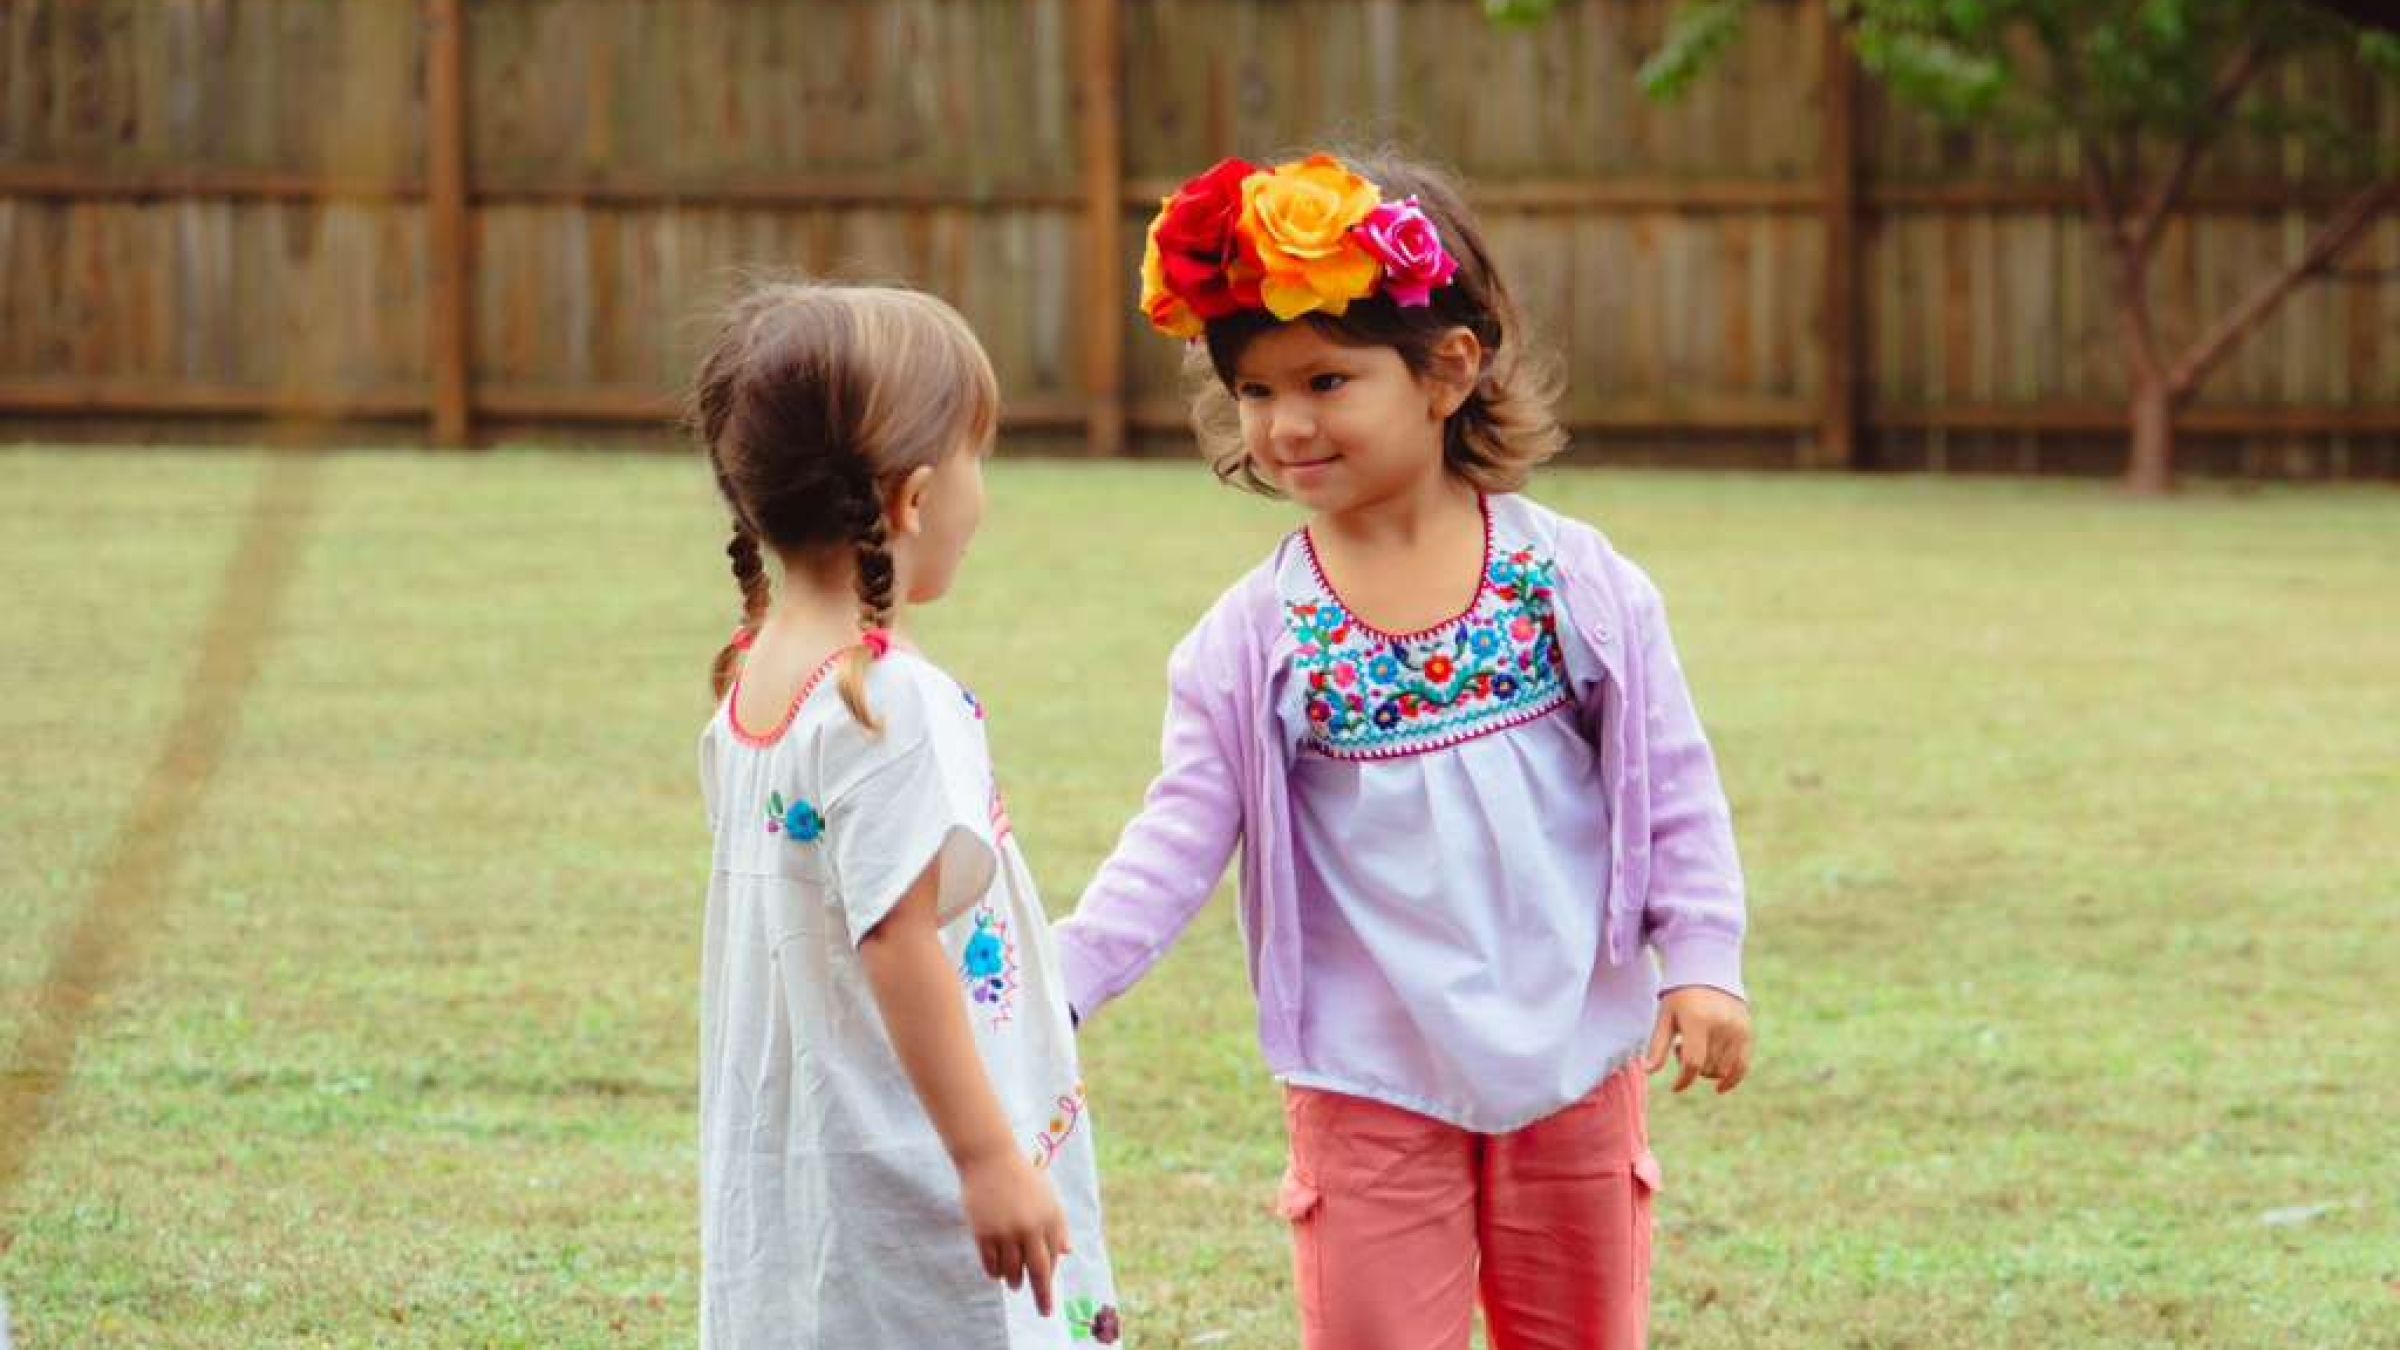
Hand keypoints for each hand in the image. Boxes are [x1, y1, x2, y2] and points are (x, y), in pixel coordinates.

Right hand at [957, 1147, 1072, 1315]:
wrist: (990, 1159)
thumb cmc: (1022, 1178)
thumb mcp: (1048, 1197)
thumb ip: (1058, 1225)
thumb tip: (1067, 1253)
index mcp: (1049, 1218)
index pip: (1052, 1258)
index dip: (1050, 1278)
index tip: (1049, 1295)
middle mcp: (1029, 1227)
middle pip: (1037, 1271)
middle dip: (1042, 1295)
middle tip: (1044, 1311)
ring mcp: (1005, 1231)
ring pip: (1011, 1270)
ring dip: (1014, 1281)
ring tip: (1014, 1283)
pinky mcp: (983, 1232)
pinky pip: (990, 1264)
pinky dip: (995, 1273)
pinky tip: (997, 1274)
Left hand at [1644, 986, 1752, 1094]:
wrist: (1709, 972)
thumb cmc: (1680, 996)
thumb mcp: (1665, 1017)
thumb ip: (1657, 1046)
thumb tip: (1647, 1072)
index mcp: (1698, 1020)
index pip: (1693, 1061)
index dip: (1683, 1080)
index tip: (1675, 1088)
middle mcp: (1721, 1025)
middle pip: (1707, 1067)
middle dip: (1692, 1066)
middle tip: (1682, 1046)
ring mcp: (1737, 1029)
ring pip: (1722, 1069)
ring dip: (1707, 1069)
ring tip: (1698, 1047)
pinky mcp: (1747, 1032)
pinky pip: (1743, 1065)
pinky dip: (1732, 1079)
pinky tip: (1720, 1088)